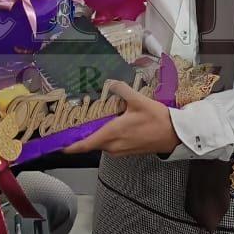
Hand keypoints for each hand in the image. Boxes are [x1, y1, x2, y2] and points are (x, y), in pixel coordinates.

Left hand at [65, 82, 180, 155]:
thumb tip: (111, 82)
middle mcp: (113, 146)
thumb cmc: (157, 120)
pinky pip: (111, 145)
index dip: (70, 146)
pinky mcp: (127, 151)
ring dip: (97, 134)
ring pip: (102, 143)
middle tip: (76, 122)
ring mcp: (120, 150)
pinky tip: (113, 124)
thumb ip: (122, 90)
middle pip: (91, 142)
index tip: (59, 144)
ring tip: (96, 119)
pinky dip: (107, 136)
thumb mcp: (139, 100)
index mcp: (112, 134)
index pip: (85, 145)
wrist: (175, 135)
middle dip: (83, 134)